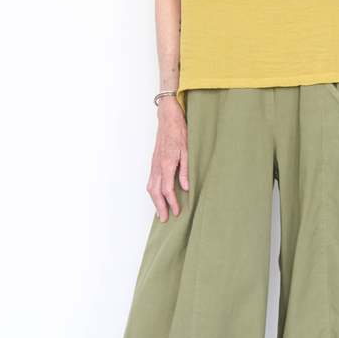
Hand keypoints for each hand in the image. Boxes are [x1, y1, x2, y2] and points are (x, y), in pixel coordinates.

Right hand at [147, 97, 188, 221]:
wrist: (168, 118)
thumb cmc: (179, 132)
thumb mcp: (188, 150)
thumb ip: (185, 170)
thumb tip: (185, 188)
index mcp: (167, 163)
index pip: (167, 189)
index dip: (171, 202)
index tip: (176, 212)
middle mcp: (158, 166)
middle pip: (155, 191)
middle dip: (159, 207)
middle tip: (164, 219)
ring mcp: (154, 164)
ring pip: (150, 187)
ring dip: (154, 201)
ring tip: (160, 212)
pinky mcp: (154, 162)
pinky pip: (151, 181)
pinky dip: (153, 192)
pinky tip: (158, 197)